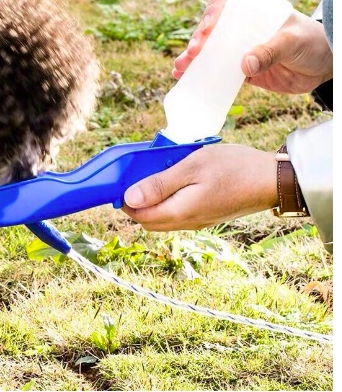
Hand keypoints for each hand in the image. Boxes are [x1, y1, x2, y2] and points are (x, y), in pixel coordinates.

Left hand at [122, 144, 277, 230]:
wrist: (270, 179)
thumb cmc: (233, 168)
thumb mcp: (191, 168)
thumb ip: (159, 184)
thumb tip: (129, 199)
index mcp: (180, 212)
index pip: (139, 216)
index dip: (124, 201)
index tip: (121, 181)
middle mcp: (186, 223)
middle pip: (148, 220)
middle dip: (136, 201)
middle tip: (138, 174)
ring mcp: (197, 221)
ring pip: (162, 217)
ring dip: (153, 199)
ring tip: (157, 172)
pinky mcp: (205, 215)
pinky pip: (177, 212)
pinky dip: (168, 199)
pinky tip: (175, 179)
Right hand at [173, 0, 332, 93]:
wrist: (322, 67)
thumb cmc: (312, 42)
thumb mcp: (293, 41)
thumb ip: (270, 51)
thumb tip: (245, 65)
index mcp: (252, 9)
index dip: (212, 9)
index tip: (209, 27)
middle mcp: (239, 26)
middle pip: (210, 27)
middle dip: (197, 39)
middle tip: (193, 53)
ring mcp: (236, 48)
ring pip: (207, 49)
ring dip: (191, 58)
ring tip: (180, 67)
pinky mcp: (237, 69)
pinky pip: (214, 70)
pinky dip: (199, 74)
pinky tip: (183, 77)